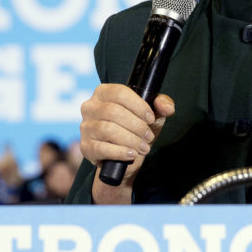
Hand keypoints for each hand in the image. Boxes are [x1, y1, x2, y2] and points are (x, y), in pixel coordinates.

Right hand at [80, 84, 175, 203]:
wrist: (124, 158)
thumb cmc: (136, 130)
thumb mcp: (151, 116)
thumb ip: (162, 106)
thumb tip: (167, 107)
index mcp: (103, 93)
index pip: (119, 93)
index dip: (138, 105)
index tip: (150, 118)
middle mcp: (90, 107)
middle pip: (113, 112)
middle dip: (136, 126)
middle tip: (149, 136)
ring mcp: (85, 127)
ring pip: (107, 130)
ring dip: (130, 140)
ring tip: (143, 147)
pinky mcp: (85, 147)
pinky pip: (101, 148)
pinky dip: (120, 152)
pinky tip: (131, 154)